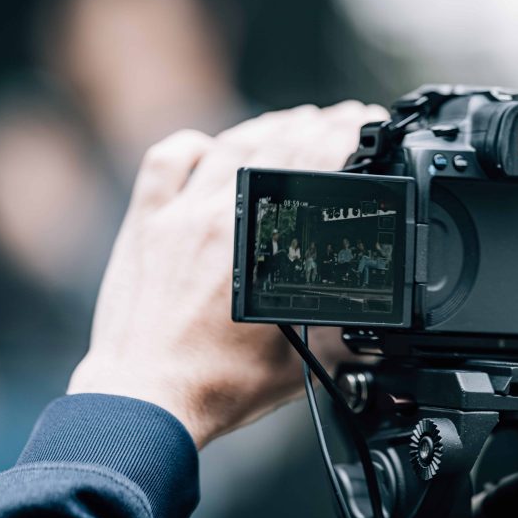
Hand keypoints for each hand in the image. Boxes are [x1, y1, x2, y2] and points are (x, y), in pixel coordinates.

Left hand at [67, 101, 387, 447]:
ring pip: (229, 142)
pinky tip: (211, 148)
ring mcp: (178, 216)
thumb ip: (340, 325)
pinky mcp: (145, 224)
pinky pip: (167, 162)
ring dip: (269, 125)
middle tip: (342, 119)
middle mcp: (219, 218)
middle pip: (277, 141)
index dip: (348, 131)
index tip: (366, 122)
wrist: (144, 399)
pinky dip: (193, 145)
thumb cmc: (217, 386)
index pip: (314, 161)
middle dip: (319, 121)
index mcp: (263, 245)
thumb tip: (373, 311)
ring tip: (293, 123)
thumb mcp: (303, 359)